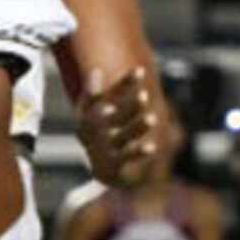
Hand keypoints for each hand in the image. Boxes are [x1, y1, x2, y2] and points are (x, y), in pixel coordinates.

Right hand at [77, 67, 160, 186]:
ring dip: (137, 127)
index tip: (141, 70)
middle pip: (112, 118)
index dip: (123, 84)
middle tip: (144, 96)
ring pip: (122, 137)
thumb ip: (106, 92)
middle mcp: (91, 131)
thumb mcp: (101, 110)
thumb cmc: (103, 130)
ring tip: (152, 119)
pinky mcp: (113, 165)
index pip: (102, 96)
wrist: (101, 169)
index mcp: (86, 113)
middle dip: (129, 106)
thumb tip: (96, 70)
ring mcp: (102, 149)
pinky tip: (152, 147)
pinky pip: (126, 158)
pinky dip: (138, 153)